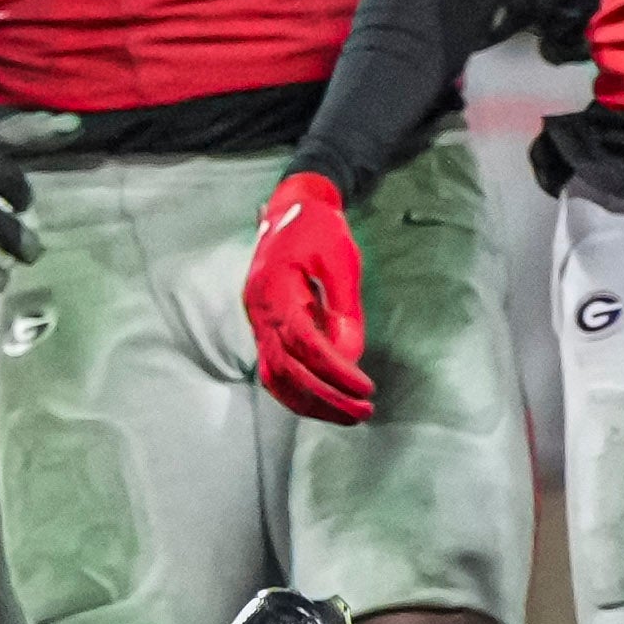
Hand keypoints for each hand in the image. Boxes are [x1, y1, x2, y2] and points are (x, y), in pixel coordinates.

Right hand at [243, 169, 373, 423]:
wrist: (291, 208)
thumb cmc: (319, 229)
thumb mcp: (342, 261)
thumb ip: (344, 310)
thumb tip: (351, 357)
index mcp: (275, 289)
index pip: (304, 344)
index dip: (335, 371)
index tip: (366, 388)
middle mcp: (258, 311)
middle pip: (286, 370)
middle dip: (325, 398)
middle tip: (363, 413)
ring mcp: (256, 321)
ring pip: (275, 377)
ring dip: (310, 402)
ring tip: (348, 416)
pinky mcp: (263, 327)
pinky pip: (274, 369)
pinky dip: (298, 391)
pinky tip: (326, 401)